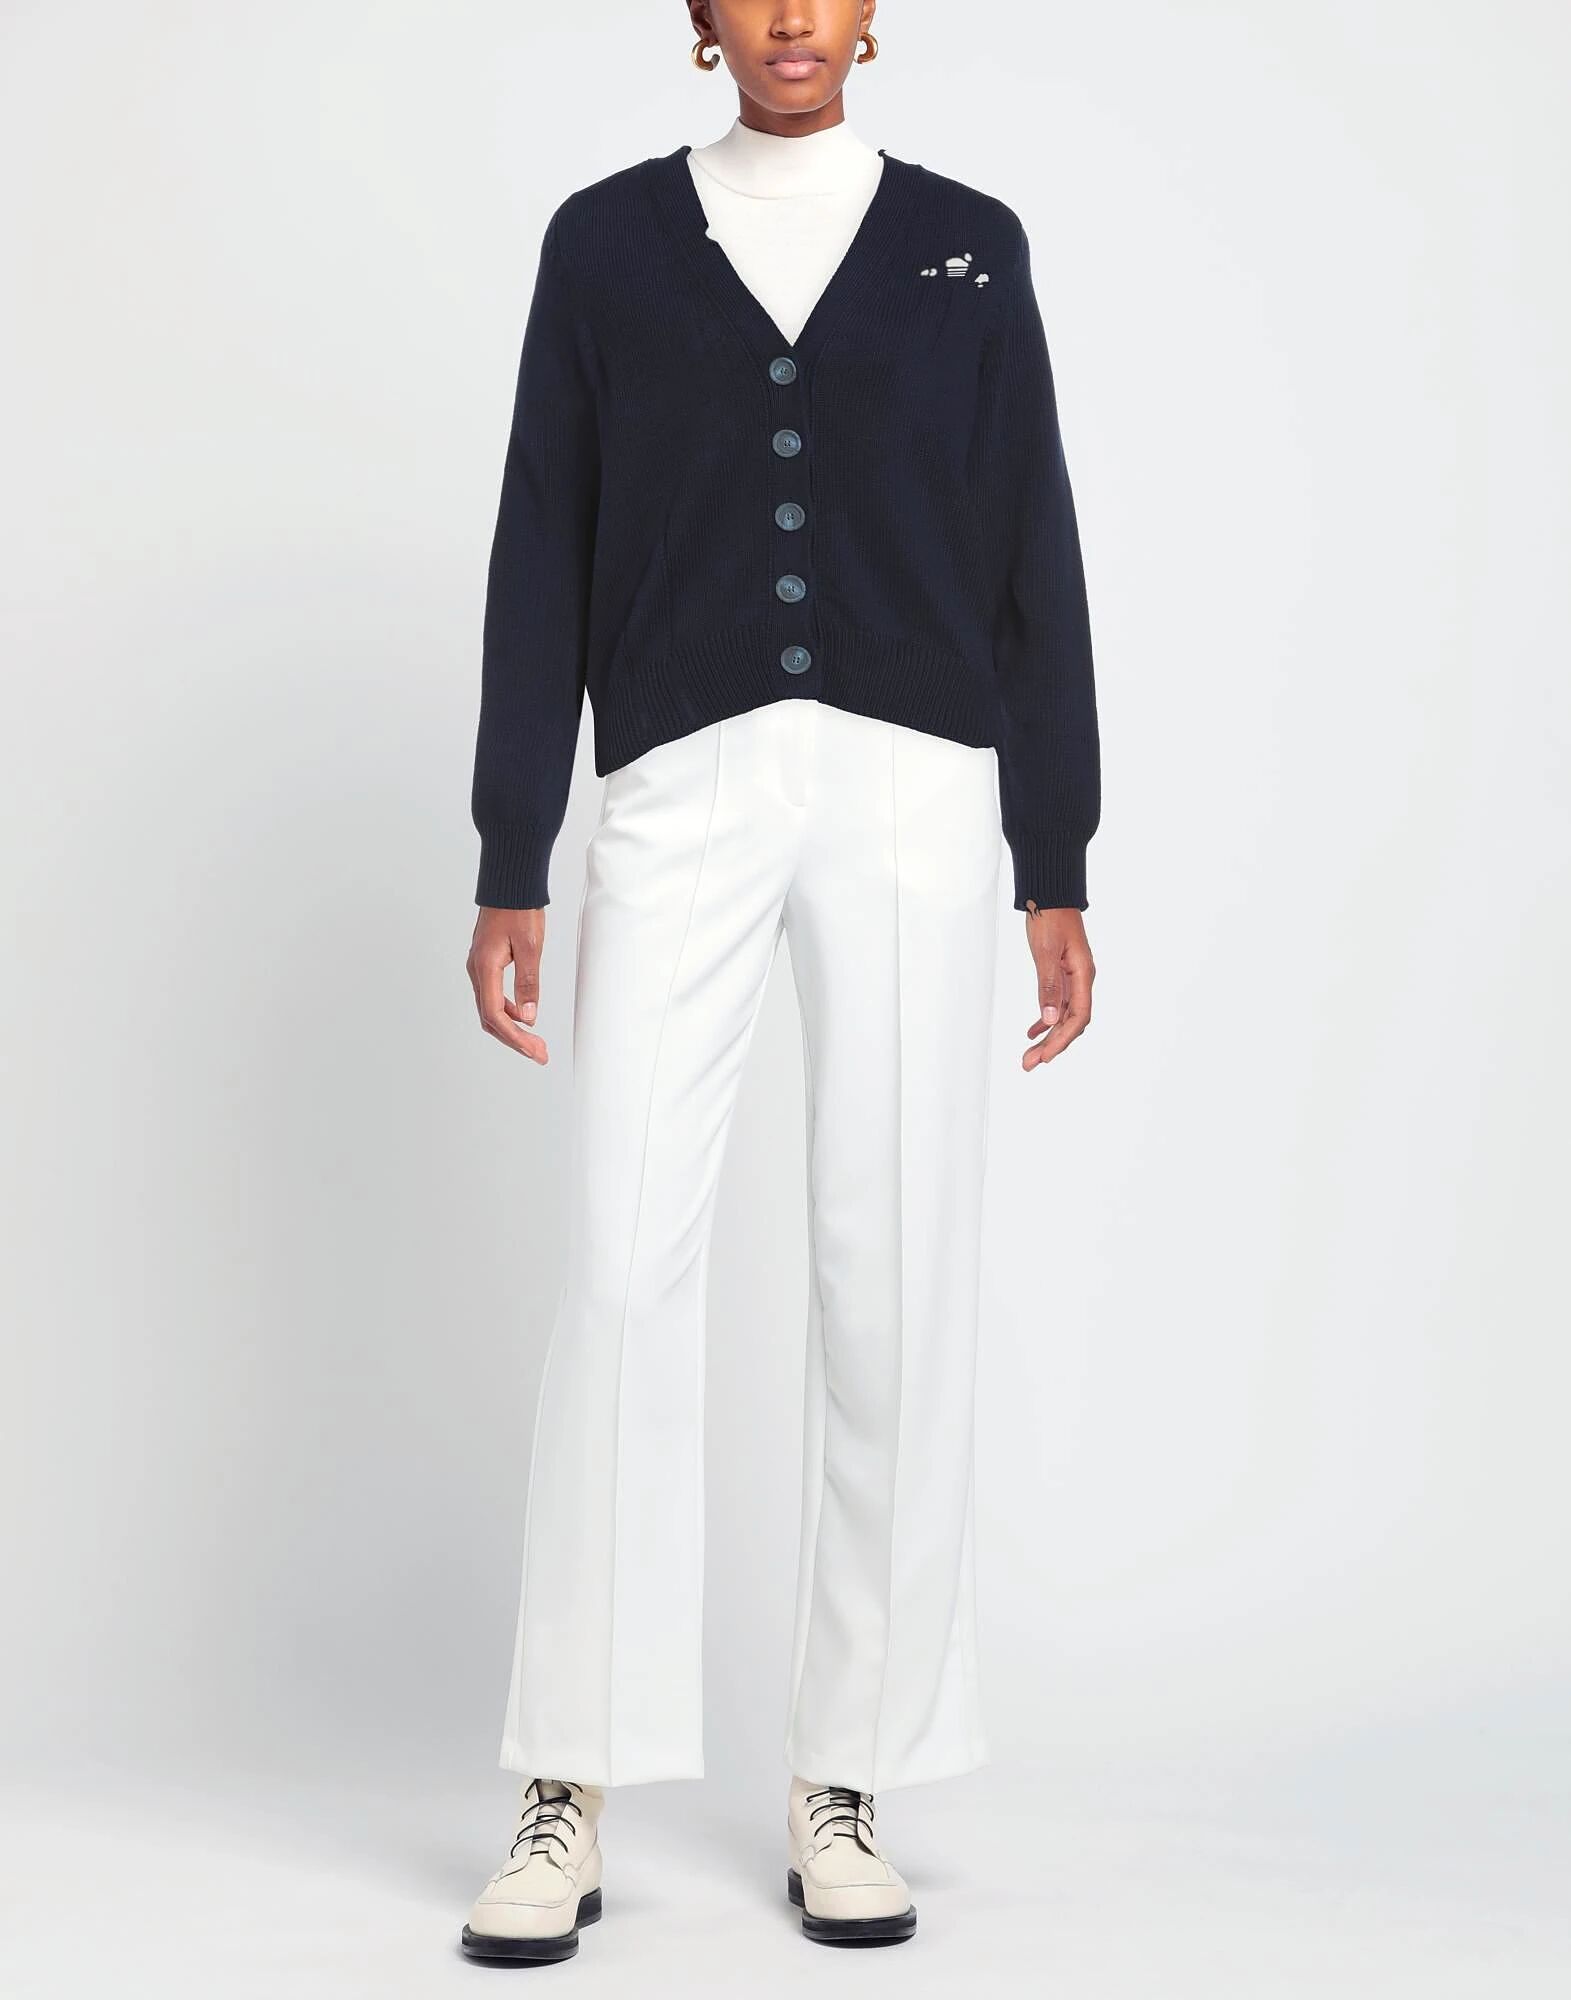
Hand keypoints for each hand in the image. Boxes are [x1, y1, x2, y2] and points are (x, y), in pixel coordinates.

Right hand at [467, 907, 548, 1062]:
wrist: (509, 885)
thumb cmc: (519, 910)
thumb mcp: (531, 947)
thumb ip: (528, 983)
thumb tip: (529, 1017)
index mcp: (485, 968)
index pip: (494, 1014)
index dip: (514, 1037)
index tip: (534, 1051)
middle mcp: (477, 971)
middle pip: (490, 1018)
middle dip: (514, 1039)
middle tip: (539, 1054)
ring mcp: (479, 968)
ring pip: (490, 1009)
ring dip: (512, 1028)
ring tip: (535, 1042)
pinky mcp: (486, 964)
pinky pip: (492, 996)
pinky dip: (508, 1012)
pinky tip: (525, 1017)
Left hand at [1021, 901, 1094, 1071]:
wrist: (1050, 895)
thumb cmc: (1050, 917)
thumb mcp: (1046, 951)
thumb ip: (1048, 985)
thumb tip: (1049, 1019)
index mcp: (1082, 975)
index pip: (1077, 1017)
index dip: (1061, 1040)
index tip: (1044, 1057)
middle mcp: (1081, 979)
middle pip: (1071, 1022)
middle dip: (1052, 1045)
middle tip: (1028, 1064)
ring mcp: (1073, 978)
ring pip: (1063, 1016)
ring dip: (1047, 1037)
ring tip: (1029, 1055)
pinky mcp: (1062, 974)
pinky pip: (1057, 1004)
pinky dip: (1045, 1020)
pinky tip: (1032, 1032)